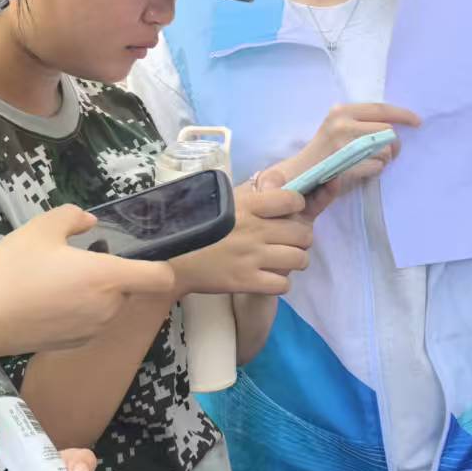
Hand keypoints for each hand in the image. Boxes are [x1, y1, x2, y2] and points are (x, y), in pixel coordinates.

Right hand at [0, 206, 174, 361]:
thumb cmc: (11, 270)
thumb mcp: (39, 229)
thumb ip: (72, 217)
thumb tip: (89, 222)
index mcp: (107, 277)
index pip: (160, 278)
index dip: (160, 266)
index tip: (139, 255)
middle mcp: (108, 308)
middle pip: (130, 289)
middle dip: (113, 275)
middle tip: (76, 260)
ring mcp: (92, 330)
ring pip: (109, 306)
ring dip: (95, 293)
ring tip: (56, 280)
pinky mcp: (74, 344)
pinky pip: (90, 322)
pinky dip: (79, 311)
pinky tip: (46, 301)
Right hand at [172, 183, 313, 296]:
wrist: (168, 258)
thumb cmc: (191, 224)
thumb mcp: (219, 199)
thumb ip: (249, 193)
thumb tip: (274, 185)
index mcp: (248, 205)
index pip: (292, 199)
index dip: (296, 205)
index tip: (290, 211)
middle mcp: (255, 230)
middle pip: (302, 233)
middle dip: (301, 237)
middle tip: (290, 241)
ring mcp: (252, 258)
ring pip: (299, 259)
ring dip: (295, 260)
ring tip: (284, 260)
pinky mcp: (247, 282)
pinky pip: (283, 285)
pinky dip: (280, 283)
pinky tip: (270, 278)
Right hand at [258, 103, 420, 206]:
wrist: (298, 173)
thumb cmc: (323, 152)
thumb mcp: (338, 127)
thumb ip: (362, 122)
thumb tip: (396, 125)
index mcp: (341, 111)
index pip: (380, 108)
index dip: (403, 114)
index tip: (417, 122)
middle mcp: (342, 123)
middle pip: (388, 130)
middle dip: (393, 144)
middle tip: (388, 153)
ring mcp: (343, 144)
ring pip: (385, 149)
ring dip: (383, 159)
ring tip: (369, 163)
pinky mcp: (345, 164)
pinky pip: (377, 166)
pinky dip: (375, 171)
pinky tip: (361, 171)